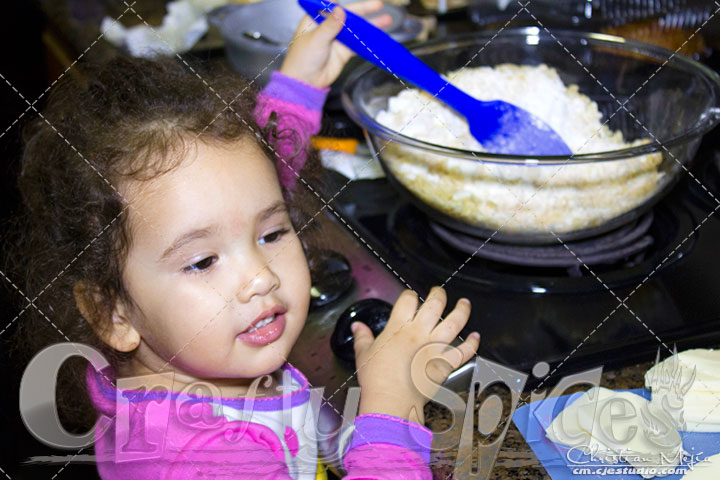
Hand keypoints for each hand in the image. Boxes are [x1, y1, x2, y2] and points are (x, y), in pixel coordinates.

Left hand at [279, 0, 391, 88]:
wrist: (305, 82)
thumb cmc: (302, 59)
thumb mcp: (316, 39)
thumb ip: (330, 25)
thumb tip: (341, 10)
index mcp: (315, 19)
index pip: (332, 6)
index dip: (343, 3)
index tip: (356, 1)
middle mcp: (327, 27)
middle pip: (348, 16)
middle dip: (364, 10)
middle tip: (378, 4)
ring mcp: (337, 40)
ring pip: (356, 30)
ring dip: (370, 25)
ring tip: (385, 20)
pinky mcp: (344, 52)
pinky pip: (358, 44)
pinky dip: (368, 41)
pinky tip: (378, 37)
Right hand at [352, 287, 479, 423]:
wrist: (390, 403)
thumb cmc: (377, 381)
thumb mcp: (364, 354)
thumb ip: (362, 337)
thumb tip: (357, 327)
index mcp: (398, 328)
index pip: (408, 300)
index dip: (410, 294)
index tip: (411, 296)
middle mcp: (418, 334)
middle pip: (434, 304)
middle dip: (439, 294)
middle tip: (439, 292)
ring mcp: (434, 348)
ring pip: (454, 322)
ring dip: (462, 311)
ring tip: (464, 304)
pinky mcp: (444, 364)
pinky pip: (464, 351)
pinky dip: (472, 344)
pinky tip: (475, 337)